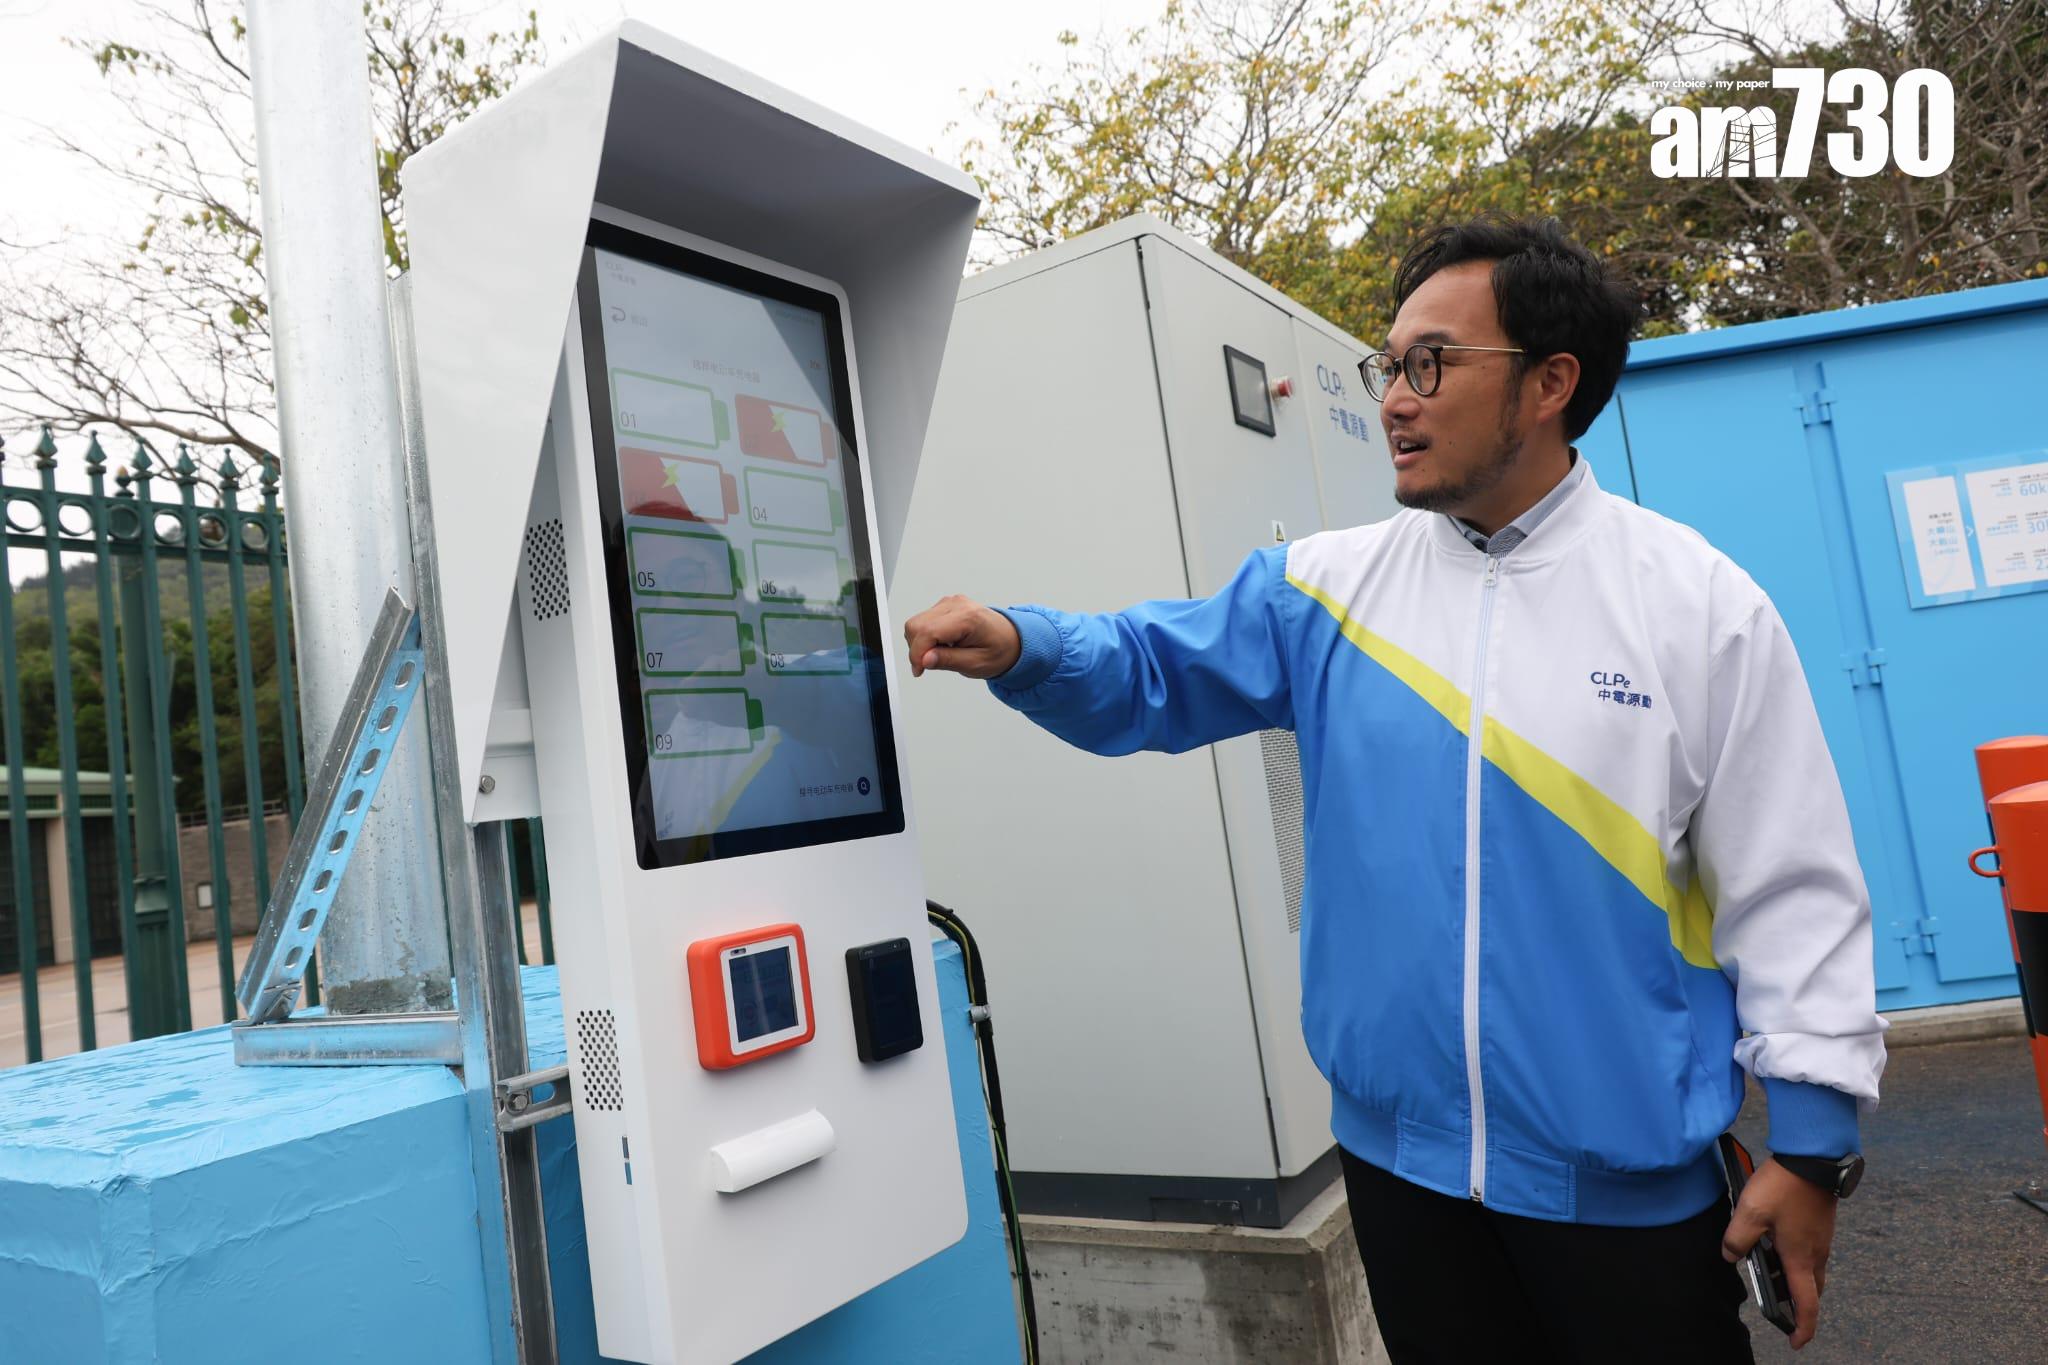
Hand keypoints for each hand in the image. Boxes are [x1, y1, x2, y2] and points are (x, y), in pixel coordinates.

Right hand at [903, 594, 1022, 679]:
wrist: (1011, 639)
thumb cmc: (999, 650)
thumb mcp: (976, 664)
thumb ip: (948, 661)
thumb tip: (924, 659)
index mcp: (968, 617)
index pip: (927, 632)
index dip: (917, 654)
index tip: (919, 670)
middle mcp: (957, 605)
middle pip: (916, 625)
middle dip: (917, 649)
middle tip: (931, 664)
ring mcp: (950, 603)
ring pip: (916, 623)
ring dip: (921, 643)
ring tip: (942, 653)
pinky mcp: (945, 605)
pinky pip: (923, 621)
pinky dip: (926, 637)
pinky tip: (942, 644)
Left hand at [1722, 1157, 1837, 1349]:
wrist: (1812, 1158)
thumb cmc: (1783, 1186)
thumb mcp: (1750, 1212)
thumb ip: (1737, 1239)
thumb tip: (1731, 1257)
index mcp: (1801, 1258)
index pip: (1807, 1304)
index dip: (1803, 1327)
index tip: (1796, 1342)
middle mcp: (1816, 1253)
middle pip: (1810, 1289)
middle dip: (1796, 1303)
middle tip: (1777, 1307)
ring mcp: (1821, 1239)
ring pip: (1809, 1269)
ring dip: (1793, 1278)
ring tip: (1768, 1271)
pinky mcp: (1819, 1224)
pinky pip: (1809, 1251)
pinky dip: (1794, 1258)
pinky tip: (1774, 1242)